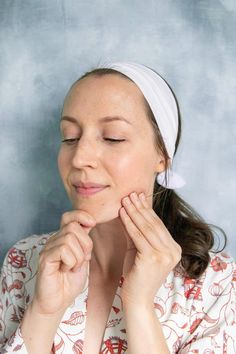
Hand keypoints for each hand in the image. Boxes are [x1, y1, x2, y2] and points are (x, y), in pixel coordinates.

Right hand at [32, 210, 95, 314]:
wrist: (57, 303)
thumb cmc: (69, 282)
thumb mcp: (83, 259)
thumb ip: (85, 242)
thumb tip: (90, 223)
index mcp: (63, 238)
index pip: (69, 216)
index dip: (81, 215)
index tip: (92, 224)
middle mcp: (54, 240)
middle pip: (73, 227)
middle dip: (85, 244)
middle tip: (82, 260)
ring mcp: (48, 248)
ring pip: (69, 238)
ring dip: (78, 256)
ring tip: (73, 268)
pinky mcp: (45, 259)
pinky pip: (63, 250)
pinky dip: (71, 262)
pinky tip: (66, 270)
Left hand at [119, 192, 181, 306]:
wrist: (137, 300)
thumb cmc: (137, 275)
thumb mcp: (139, 250)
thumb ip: (137, 233)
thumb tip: (130, 210)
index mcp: (174, 249)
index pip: (158, 225)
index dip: (147, 209)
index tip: (138, 196)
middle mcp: (173, 251)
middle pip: (153, 224)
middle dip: (140, 207)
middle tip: (131, 194)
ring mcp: (165, 255)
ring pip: (146, 228)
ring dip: (134, 211)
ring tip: (125, 200)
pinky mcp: (153, 258)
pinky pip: (138, 236)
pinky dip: (129, 223)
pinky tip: (122, 213)